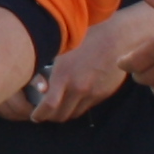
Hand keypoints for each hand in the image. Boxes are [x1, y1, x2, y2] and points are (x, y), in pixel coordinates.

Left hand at [33, 11, 153, 121]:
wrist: (117, 37)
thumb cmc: (86, 37)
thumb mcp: (63, 50)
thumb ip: (52, 70)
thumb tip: (42, 87)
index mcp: (64, 76)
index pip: (49, 106)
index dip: (40, 115)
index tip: (35, 116)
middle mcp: (78, 88)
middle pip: (61, 115)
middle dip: (50, 117)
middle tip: (45, 113)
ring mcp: (93, 93)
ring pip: (75, 113)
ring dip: (65, 113)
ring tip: (59, 106)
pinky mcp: (104, 93)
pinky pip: (88, 106)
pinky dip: (78, 106)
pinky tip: (75, 97)